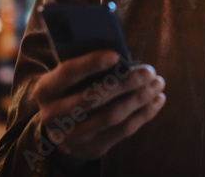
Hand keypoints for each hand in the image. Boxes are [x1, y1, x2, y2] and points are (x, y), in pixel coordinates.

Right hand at [33, 50, 165, 166]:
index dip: (91, 64)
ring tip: (158, 83)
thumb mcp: (70, 79)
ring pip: (112, 116)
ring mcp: (71, 137)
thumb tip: (123, 57)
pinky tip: (158, 99)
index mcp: (46, 90)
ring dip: (140, 98)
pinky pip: (123, 131)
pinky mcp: (91, 149)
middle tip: (150, 71)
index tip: (116, 55)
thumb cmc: (73, 91)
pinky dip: (144, 114)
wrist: (61, 131)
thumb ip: (88, 67)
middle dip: (126, 83)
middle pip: (94, 97)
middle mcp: (53, 116)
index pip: (68, 74)